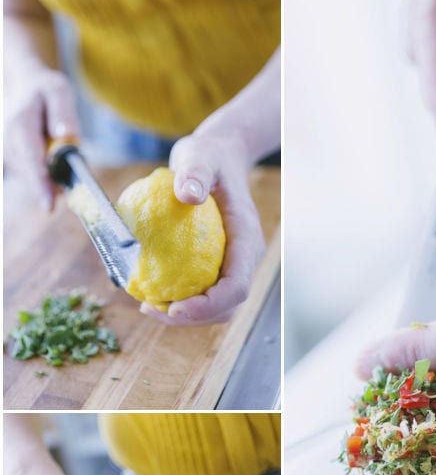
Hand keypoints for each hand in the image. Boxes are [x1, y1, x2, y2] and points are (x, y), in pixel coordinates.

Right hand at [4, 64, 79, 211]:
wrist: (24, 86)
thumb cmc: (45, 91)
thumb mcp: (58, 91)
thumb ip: (63, 112)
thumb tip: (66, 135)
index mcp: (20, 125)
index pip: (30, 160)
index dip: (40, 185)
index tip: (48, 206)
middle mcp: (8, 141)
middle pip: (31, 175)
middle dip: (50, 186)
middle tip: (68, 190)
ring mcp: (7, 152)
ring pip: (32, 177)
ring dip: (49, 178)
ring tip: (59, 158)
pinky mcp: (11, 160)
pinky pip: (31, 175)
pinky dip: (45, 175)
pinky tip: (51, 162)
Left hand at [138, 131, 264, 325]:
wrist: (220, 158)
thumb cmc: (210, 158)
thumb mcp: (201, 157)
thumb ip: (195, 174)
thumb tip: (187, 195)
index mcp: (248, 241)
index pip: (237, 286)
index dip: (210, 305)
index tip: (176, 307)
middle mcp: (246, 259)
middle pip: (228, 306)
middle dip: (194, 318)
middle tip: (152, 309)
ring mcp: (234, 265)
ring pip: (217, 307)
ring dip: (186, 315)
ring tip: (149, 306)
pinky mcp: (218, 265)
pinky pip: (203, 291)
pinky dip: (180, 299)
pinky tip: (151, 291)